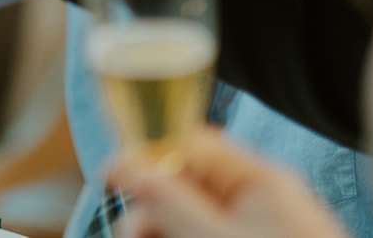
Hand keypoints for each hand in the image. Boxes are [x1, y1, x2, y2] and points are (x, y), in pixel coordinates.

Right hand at [109, 129, 344, 237]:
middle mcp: (261, 201)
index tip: (112, 175)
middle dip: (152, 205)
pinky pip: (210, 235)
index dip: (148, 152)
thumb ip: (170, 201)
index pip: (193, 143)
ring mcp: (261, 230)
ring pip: (195, 218)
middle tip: (130, 234)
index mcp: (258, 181)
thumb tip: (127, 165)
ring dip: (162, 229)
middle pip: (189, 184)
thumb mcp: (215, 237)